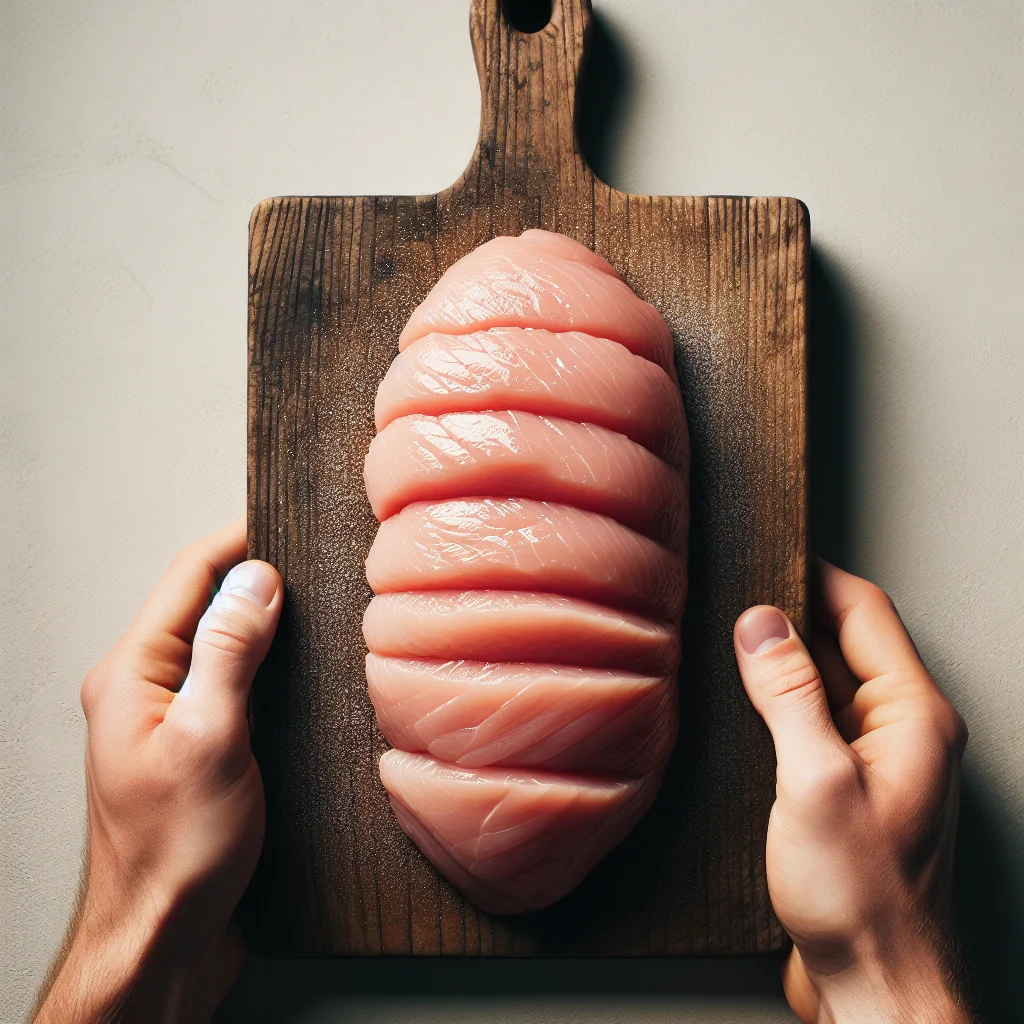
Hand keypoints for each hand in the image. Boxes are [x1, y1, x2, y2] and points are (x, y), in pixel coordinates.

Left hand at [33, 519, 281, 1022]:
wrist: (160, 940)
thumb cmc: (174, 853)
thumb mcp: (210, 739)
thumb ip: (230, 652)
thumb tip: (256, 580)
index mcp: (131, 675)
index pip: (187, 577)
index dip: (238, 540)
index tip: (284, 518)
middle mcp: (144, 689)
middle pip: (202, 604)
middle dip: (256, 575)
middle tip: (313, 558)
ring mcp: (170, 719)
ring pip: (221, 644)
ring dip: (264, 621)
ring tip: (314, 602)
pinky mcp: (198, 747)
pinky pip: (233, 683)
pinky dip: (267, 664)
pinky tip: (301, 668)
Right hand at [734, 558, 969, 1023]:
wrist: (877, 989)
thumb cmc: (862, 902)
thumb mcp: (814, 782)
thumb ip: (789, 694)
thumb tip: (761, 623)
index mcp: (912, 717)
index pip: (865, 612)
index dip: (815, 576)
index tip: (768, 555)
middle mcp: (904, 733)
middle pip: (847, 644)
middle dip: (792, 616)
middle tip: (735, 598)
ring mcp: (879, 764)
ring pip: (828, 686)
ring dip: (783, 665)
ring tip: (729, 649)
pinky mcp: (850, 793)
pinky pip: (816, 727)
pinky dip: (781, 709)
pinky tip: (743, 715)